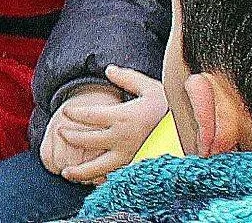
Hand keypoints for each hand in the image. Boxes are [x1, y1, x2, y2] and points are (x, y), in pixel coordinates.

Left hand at [40, 67, 167, 184]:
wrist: (191, 136)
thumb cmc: (170, 109)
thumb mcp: (150, 87)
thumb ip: (127, 78)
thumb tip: (108, 69)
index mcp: (123, 117)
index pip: (90, 116)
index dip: (75, 114)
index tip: (66, 113)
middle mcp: (122, 139)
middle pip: (88, 140)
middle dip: (72, 137)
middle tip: (60, 133)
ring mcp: (128, 157)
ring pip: (98, 167)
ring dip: (80, 171)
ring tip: (65, 172)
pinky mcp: (135, 169)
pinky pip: (112, 177)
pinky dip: (99, 180)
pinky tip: (91, 181)